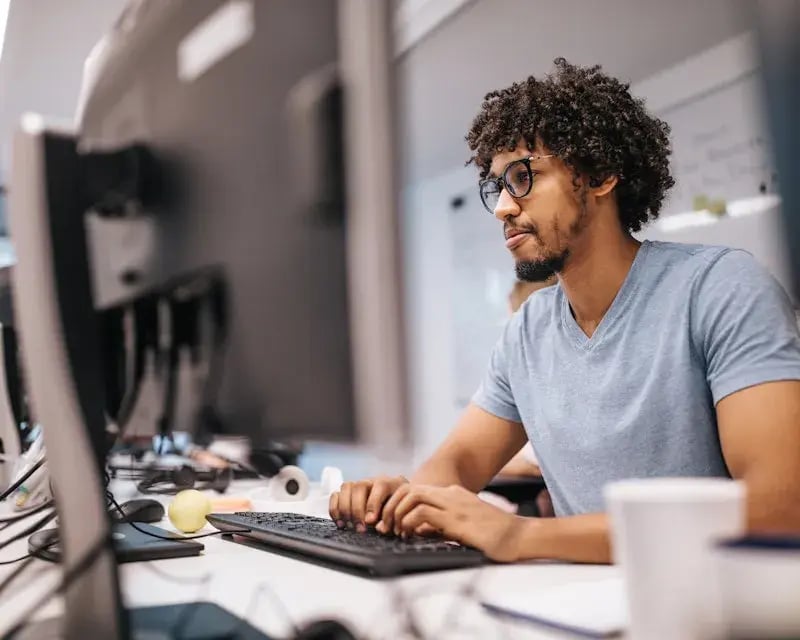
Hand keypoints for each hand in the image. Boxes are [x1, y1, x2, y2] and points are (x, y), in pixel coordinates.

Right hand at [328, 475, 407, 531]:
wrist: (394, 505)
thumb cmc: (396, 511)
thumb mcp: (399, 514)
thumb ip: (390, 519)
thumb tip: (378, 528)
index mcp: (389, 483)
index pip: (380, 486)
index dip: (373, 503)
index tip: (370, 521)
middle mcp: (371, 481)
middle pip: (360, 486)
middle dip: (357, 509)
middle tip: (360, 528)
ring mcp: (357, 485)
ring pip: (346, 488)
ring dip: (345, 509)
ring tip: (349, 526)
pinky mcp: (346, 493)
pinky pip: (335, 495)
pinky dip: (335, 509)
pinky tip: (341, 523)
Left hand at [382, 484, 524, 561]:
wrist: (519, 537)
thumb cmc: (495, 536)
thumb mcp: (462, 527)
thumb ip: (441, 525)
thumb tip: (416, 530)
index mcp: (453, 494)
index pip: (416, 491)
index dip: (399, 505)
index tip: (392, 523)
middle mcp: (451, 494)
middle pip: (409, 488)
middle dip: (392, 505)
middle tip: (386, 526)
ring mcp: (454, 504)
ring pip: (412, 495)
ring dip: (397, 513)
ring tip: (395, 531)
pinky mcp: (456, 519)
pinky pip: (422, 512)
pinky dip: (408, 522)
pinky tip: (408, 534)